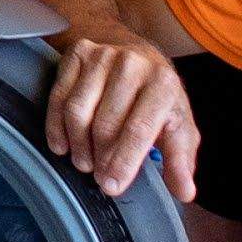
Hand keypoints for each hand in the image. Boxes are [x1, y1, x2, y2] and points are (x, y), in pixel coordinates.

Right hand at [45, 32, 199, 200]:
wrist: (134, 50)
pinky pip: (59, 98)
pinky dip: (56, 127)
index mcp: (163, 83)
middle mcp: (132, 65)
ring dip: (78, 145)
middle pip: (106, 123)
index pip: (139, 129)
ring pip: (77, 111)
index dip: (124, 161)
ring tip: (84, 161)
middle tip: (99, 176)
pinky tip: (63, 145)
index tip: (112, 185)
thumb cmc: (156, 95)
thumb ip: (181, 159)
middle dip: (100, 157)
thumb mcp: (178, 123)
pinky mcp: (77, 54)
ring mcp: (101, 56)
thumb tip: (184, 192)